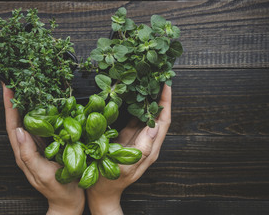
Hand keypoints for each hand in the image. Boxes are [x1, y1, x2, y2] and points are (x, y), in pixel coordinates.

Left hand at [2, 83, 84, 214]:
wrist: (69, 201)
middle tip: (15, 79)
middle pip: (18, 118)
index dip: (9, 105)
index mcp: (23, 153)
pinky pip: (44, 124)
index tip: (7, 86)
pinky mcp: (49, 144)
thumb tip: (19, 130)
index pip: (12, 124)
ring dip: (27, 102)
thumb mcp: (42, 174)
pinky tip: (47, 102)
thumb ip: (28, 154)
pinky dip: (43, 111)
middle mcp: (28, 146)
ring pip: (30, 119)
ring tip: (27, 84)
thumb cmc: (58, 189)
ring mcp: (39, 145)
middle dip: (15, 98)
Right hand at [86, 84, 171, 214]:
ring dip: (148, 99)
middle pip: (158, 115)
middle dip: (159, 96)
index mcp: (150, 148)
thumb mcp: (127, 166)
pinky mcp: (127, 137)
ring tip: (146, 81)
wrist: (102, 192)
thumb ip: (142, 148)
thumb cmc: (111, 181)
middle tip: (156, 77)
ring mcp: (137, 138)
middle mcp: (147, 141)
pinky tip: (132, 95)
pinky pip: (134, 119)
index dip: (166, 102)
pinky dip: (135, 106)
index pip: (163, 121)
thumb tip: (154, 126)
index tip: (166, 84)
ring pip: (147, 115)